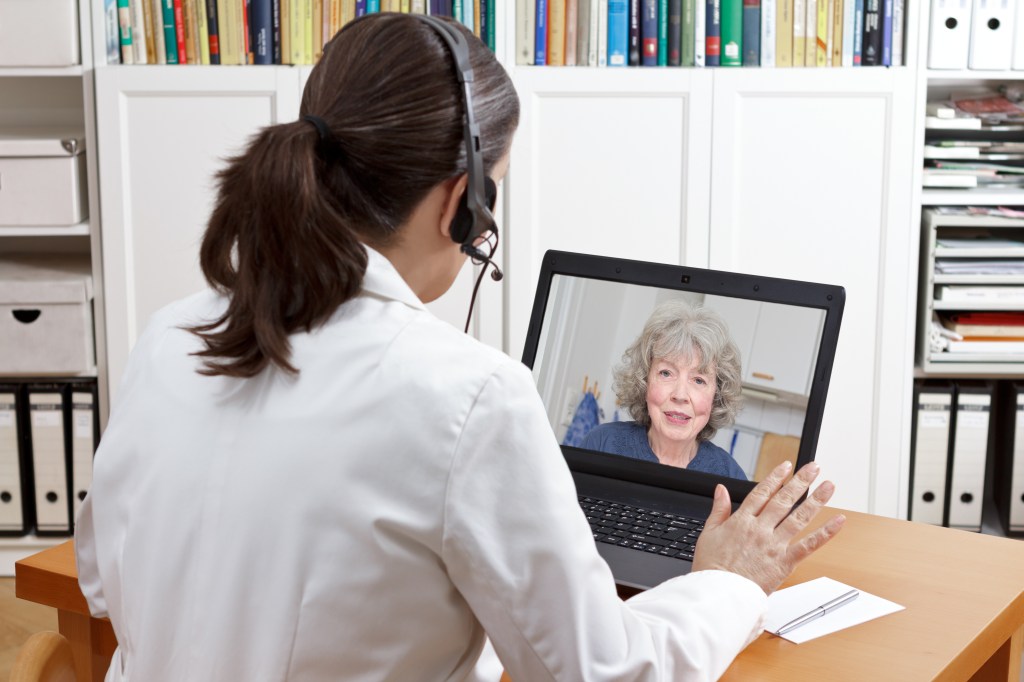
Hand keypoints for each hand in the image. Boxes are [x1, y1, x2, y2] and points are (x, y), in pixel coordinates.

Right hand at [692, 461, 844, 594]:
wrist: (720, 593)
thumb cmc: (712, 567)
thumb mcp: (708, 533)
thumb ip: (718, 509)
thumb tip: (721, 489)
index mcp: (741, 521)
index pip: (762, 493)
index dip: (776, 477)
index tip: (787, 466)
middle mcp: (760, 529)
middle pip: (784, 500)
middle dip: (800, 481)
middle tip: (814, 468)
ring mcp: (774, 544)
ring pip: (799, 517)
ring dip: (816, 500)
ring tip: (829, 486)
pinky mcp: (784, 561)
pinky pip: (809, 545)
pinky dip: (825, 533)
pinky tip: (838, 521)